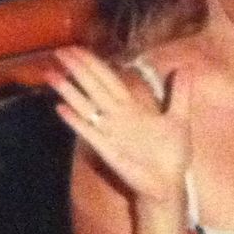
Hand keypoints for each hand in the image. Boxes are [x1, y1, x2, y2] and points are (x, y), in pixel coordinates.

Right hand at [50, 47, 190, 209]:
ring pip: (86, 104)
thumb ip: (179, 93)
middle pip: (93, 86)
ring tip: (50, 74)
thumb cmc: (171, 154)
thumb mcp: (179, 119)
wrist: (168, 184)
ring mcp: (109, 131)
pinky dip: (75, 120)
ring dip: (68, 90)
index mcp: (131, 106)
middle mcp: (116, 115)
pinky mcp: (106, 149)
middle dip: (77, 68)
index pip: (108, 78)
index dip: (93, 63)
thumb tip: (184, 67)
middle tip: (59, 52)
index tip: (76, 48)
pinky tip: (59, 108)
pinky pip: (88, 131)